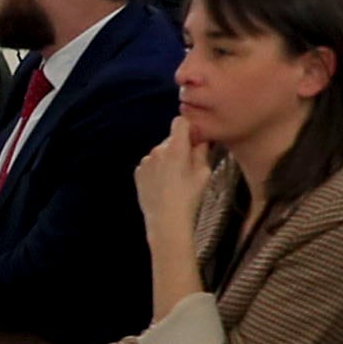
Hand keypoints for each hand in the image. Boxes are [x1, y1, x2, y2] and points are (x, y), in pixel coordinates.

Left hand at [136, 119, 217, 239]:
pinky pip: (151, 164)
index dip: (189, 128)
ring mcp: (145, 161)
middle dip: (180, 147)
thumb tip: (200, 140)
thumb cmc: (190, 198)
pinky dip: (157, 169)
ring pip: (160, 152)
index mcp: (176, 148)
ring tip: (176, 179)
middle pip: (171, 139)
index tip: (195, 141)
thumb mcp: (204, 174)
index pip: (180, 122)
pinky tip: (164, 185)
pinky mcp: (138, 173)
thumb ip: (202, 152)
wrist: (167, 221)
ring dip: (168, 159)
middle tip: (189, 165)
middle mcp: (157, 150)